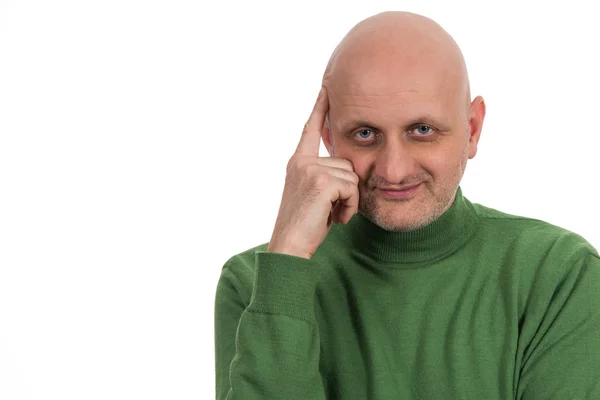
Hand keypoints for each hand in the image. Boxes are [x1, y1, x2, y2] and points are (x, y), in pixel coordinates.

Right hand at [266, 87, 359, 258]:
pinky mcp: (321, 181)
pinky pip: (352, 187)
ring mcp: (310, 170)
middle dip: (347, 189)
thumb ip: (325, 177)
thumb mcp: (314, 196)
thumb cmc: (305, 226)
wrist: (289, 247)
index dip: (320, 109)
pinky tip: (336, 218)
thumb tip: (350, 170)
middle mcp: (301, 161)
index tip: (326, 88)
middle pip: (346, 162)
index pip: (310, 129)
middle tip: (332, 210)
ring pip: (352, 176)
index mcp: (298, 162)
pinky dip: (350, 206)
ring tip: (332, 215)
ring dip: (350, 200)